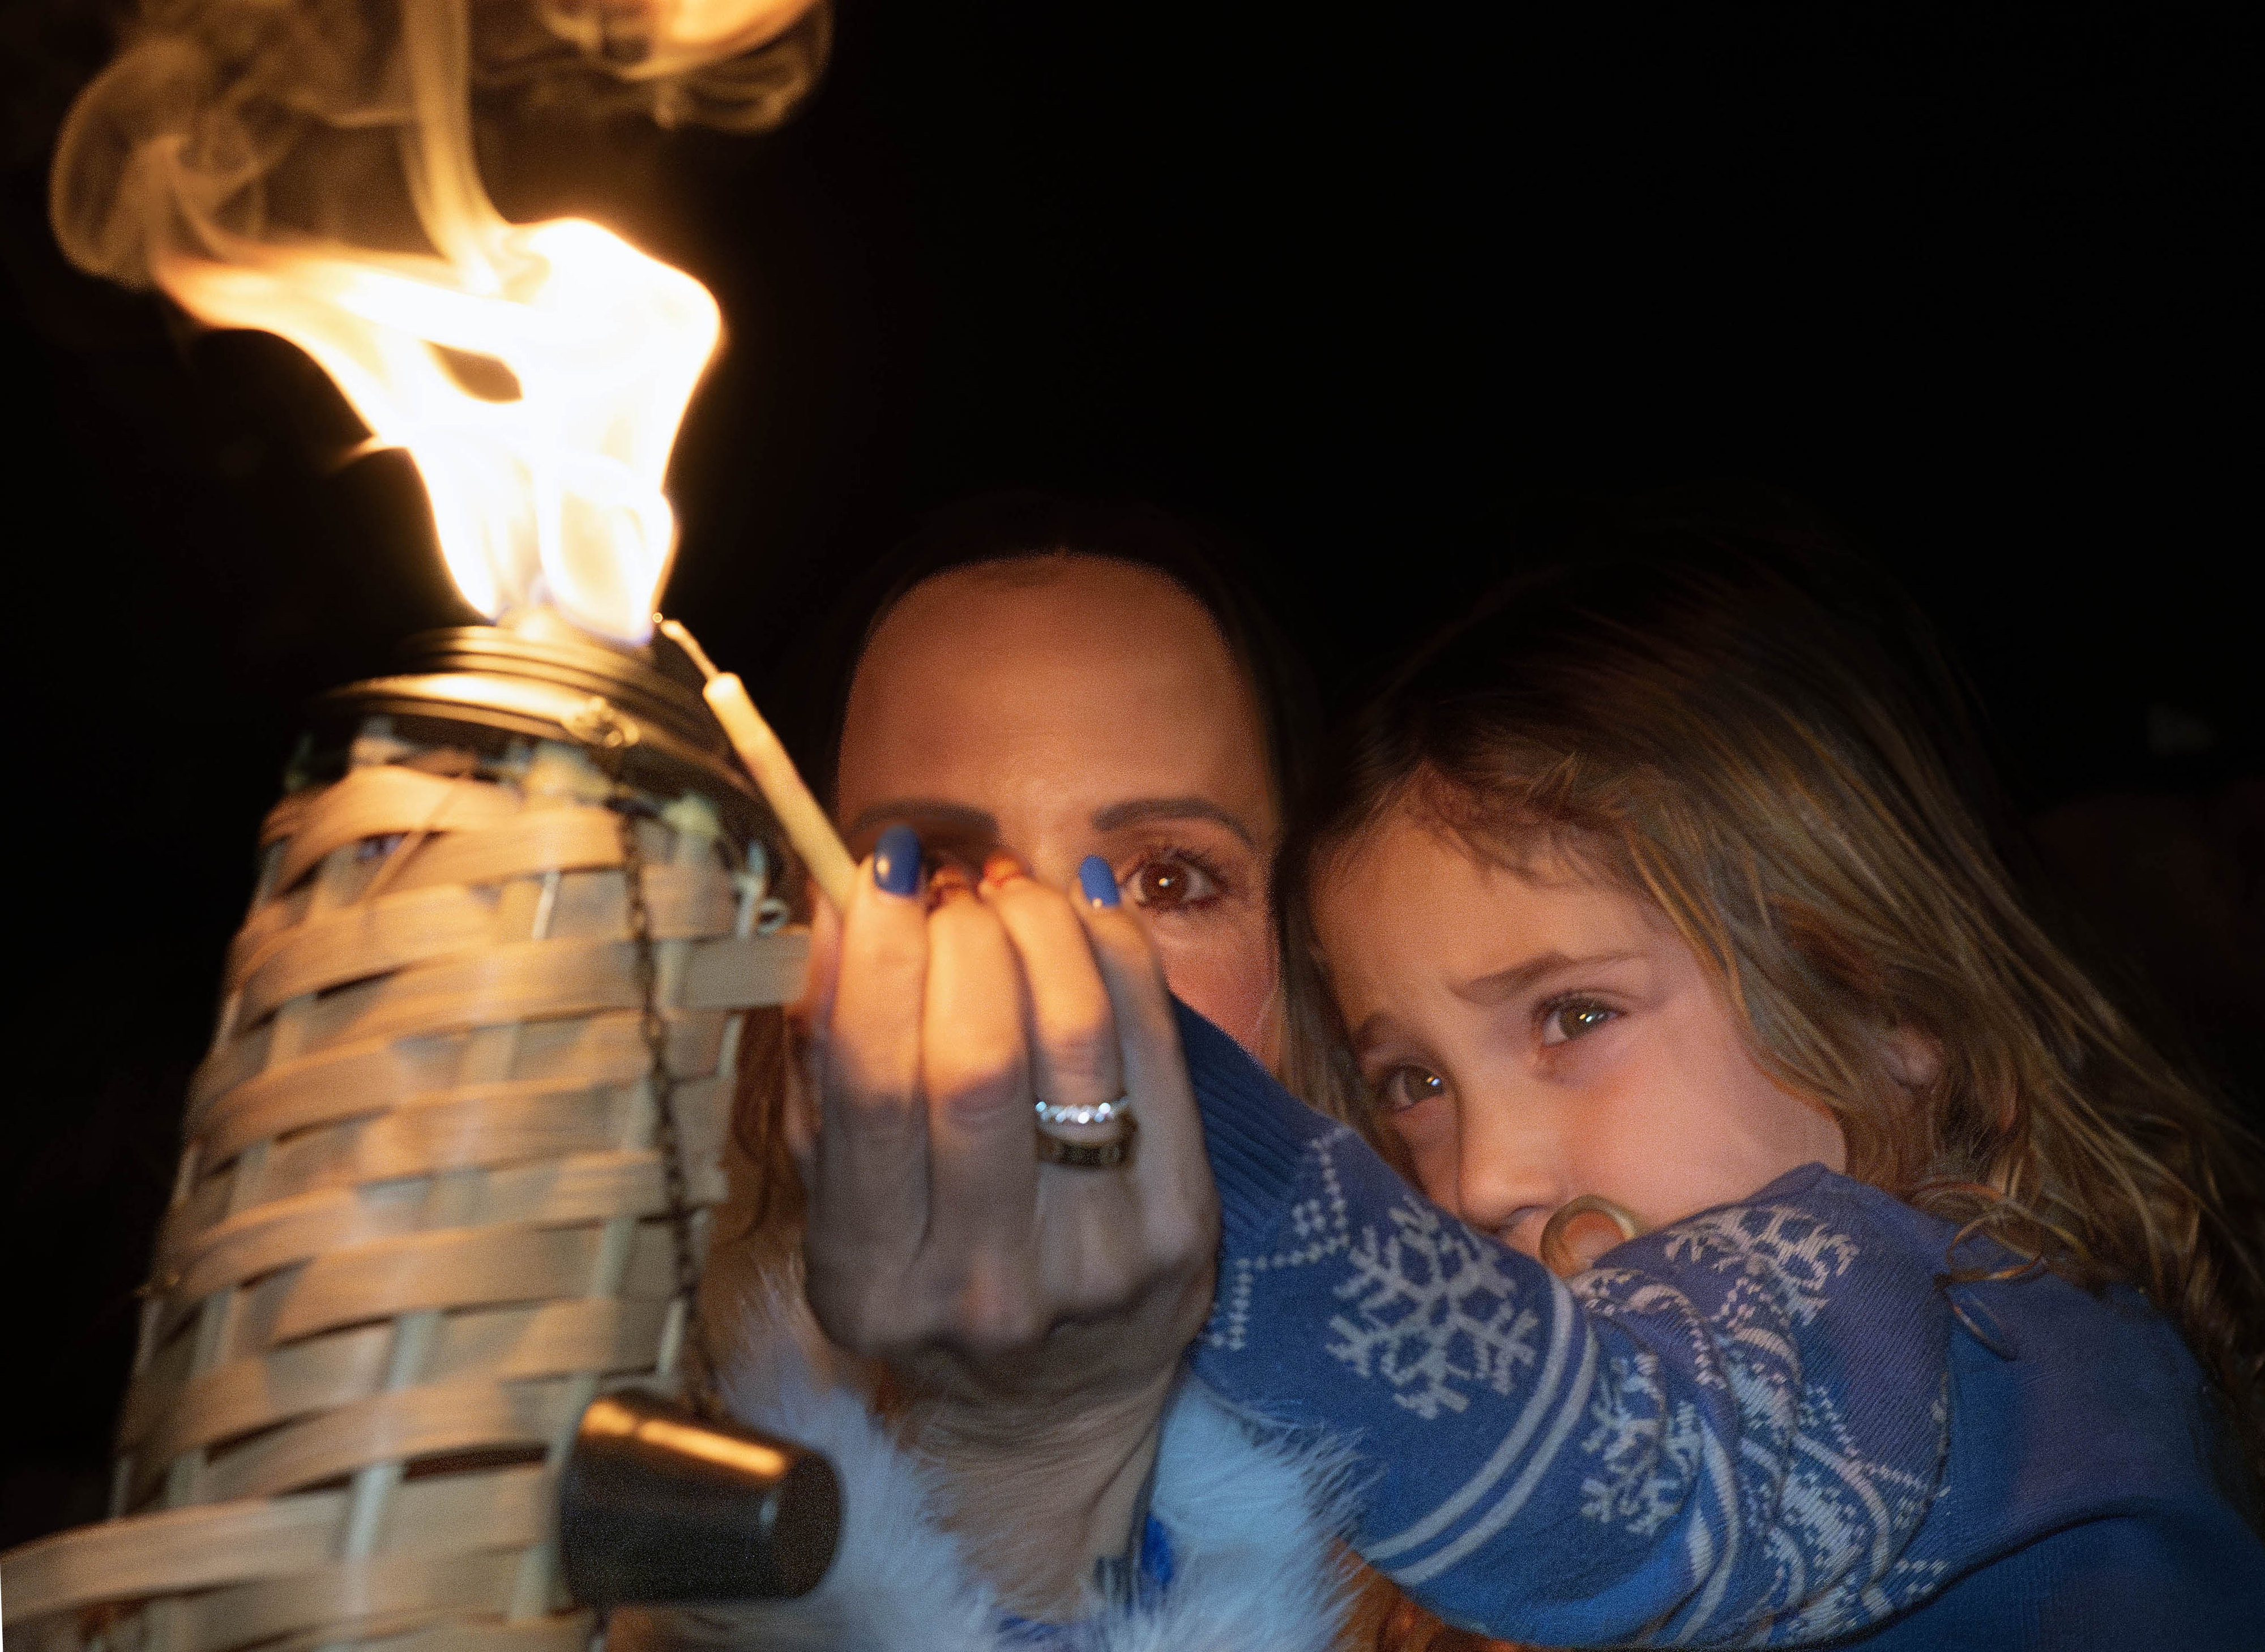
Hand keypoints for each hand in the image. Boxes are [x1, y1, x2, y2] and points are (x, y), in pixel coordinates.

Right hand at [790, 833, 1220, 1613]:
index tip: (883, 870)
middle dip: (967, 936)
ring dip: (1045, 929)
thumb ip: (824, 1057)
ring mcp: (1095, 1266)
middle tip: (958, 888)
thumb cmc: (925, 1274)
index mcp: (871, 1279)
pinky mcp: (1184, 1234)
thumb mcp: (839, 1192)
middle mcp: (983, 1286)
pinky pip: (1158, 1053)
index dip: (879, 960)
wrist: (1048, 1409)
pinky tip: (1087, 915)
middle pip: (979, 1059)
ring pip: (1077, 1041)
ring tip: (1017, 893)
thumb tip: (838, 905)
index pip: (876, 1089)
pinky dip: (1120, 959)